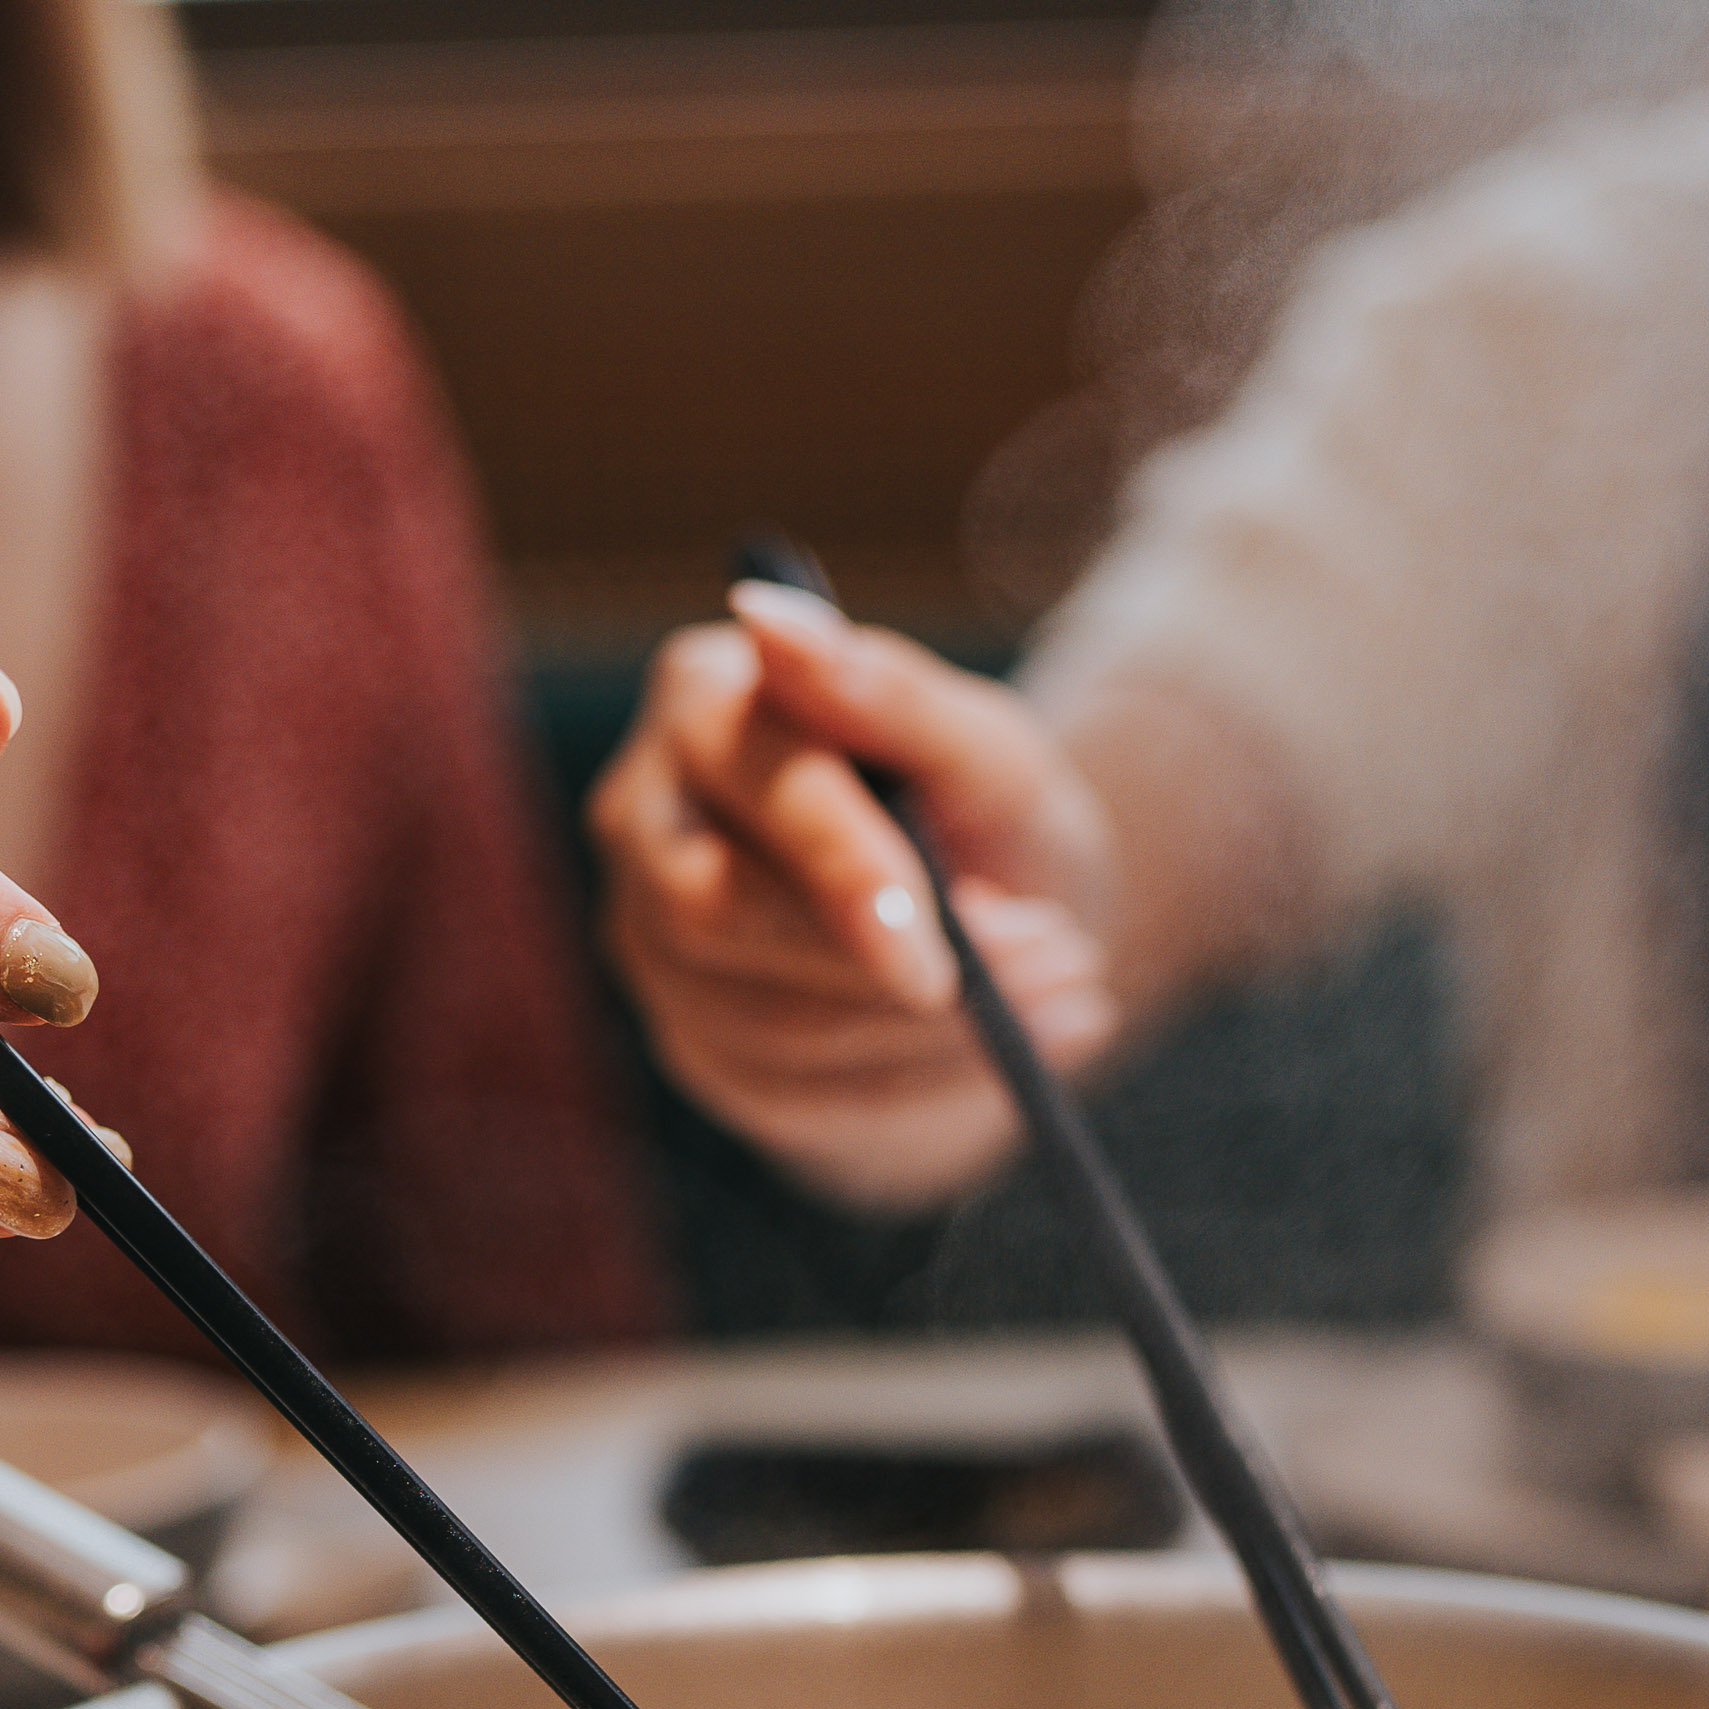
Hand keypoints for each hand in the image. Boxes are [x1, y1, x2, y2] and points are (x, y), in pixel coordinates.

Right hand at [587, 582, 1121, 1212]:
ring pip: (765, 1019)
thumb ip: (886, 690)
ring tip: (1065, 988)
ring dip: (933, 1031)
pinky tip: (1008, 1048)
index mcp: (702, 701)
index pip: (747, 783)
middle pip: (714, 912)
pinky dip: (923, 1083)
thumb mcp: (984, 746)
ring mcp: (652, 940)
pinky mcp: (696, 1044)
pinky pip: (797, 1095)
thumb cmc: (983, 812)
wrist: (1010, 926)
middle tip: (1053, 962)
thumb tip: (767, 614)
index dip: (842, 868)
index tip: (938, 944)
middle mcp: (644, 816)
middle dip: (887, 963)